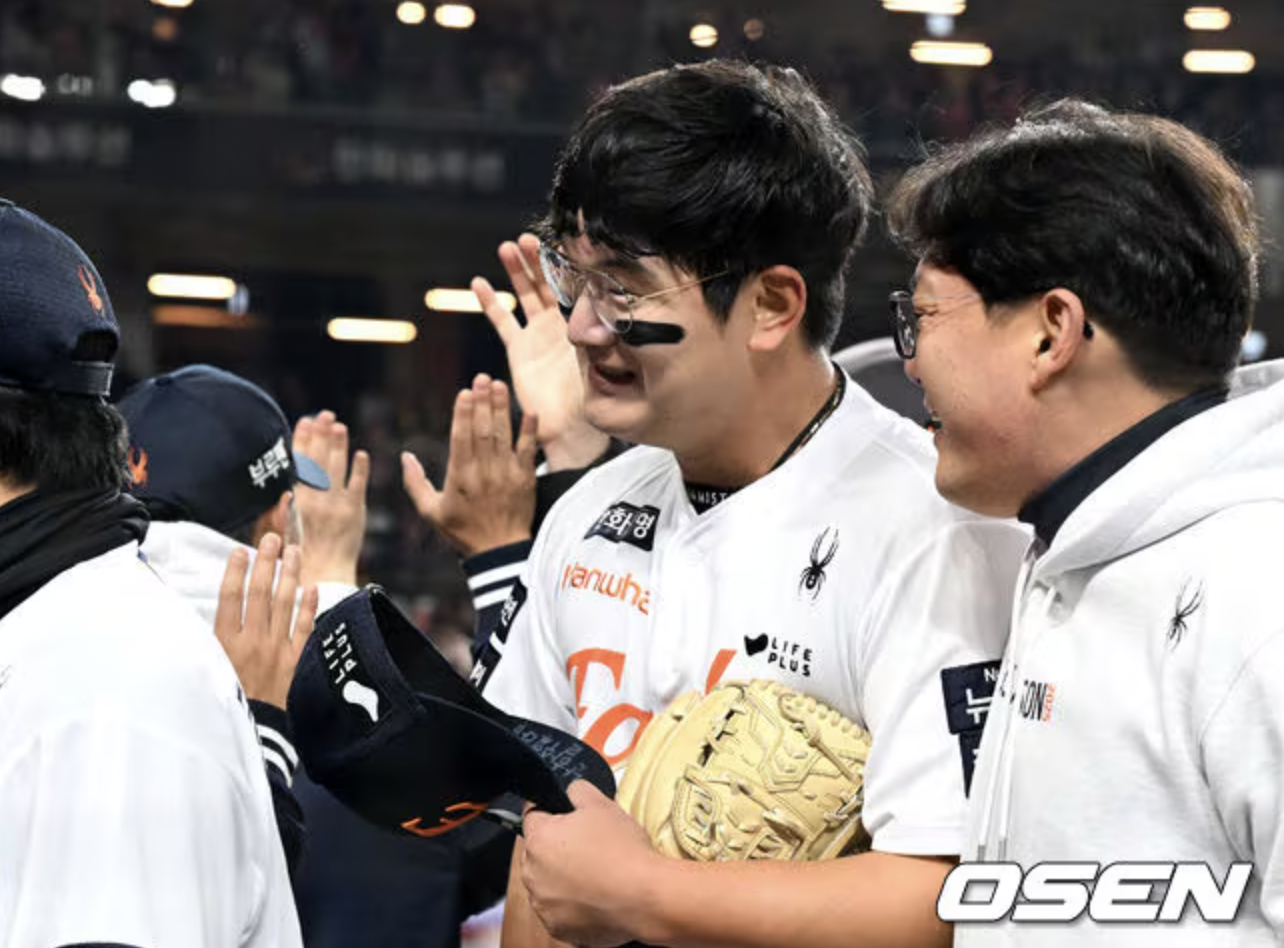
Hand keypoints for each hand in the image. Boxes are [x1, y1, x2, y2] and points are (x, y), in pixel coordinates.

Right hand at [215, 533, 318, 709]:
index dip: (235, 572)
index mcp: (224, 644)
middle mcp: (251, 643)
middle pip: (260, 593)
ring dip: (290, 575)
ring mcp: (276, 651)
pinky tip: (311, 587)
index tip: (239, 551)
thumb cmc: (222, 702)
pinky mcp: (294, 662)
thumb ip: (204, 643)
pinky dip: (308, 607)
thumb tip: (199, 616)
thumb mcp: (203, 671)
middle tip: (273, 538)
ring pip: (285, 604)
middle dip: (266, 563)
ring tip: (295, 551)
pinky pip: (304, 629)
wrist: (249, 734)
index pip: (229, 598)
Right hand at [292, 410, 368, 586]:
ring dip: (339, 445)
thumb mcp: (275, 535)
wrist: (322, 578)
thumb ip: (276, 513)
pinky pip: (359, 486)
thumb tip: (282, 492)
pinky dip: (360, 469)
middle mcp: (316, 500)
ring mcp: (338, 504)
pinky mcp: (356, 512)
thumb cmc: (294, 558)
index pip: (298, 463)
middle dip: (321, 435)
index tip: (304, 421)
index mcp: (295, 502)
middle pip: (318, 459)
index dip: (301, 441)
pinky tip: (361, 454)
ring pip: (337, 467)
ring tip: (339, 426)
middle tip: (324, 415)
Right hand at [402, 374, 537, 557]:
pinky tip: (530, 411)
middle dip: (482, 402)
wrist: (499, 552)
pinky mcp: (525, 479)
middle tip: (482, 378)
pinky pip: (529, 451)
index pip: (461, 438)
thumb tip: (405, 456)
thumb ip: (416, 483)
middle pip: (483, 430)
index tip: (464, 392)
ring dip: (502, 408)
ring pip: (503, 435)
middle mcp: (484, 472)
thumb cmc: (462, 531)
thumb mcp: (431, 512)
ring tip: (499, 385)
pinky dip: (529, 431)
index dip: (463, 413)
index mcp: (460, 477)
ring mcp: (506, 474)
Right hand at [472, 233, 608, 470]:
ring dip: (516, 271)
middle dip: (538, 260)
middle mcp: (561, 322)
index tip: (561, 241)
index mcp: (584, 321)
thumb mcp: (603, 355)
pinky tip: (479, 283)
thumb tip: (610, 303)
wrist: (572, 423)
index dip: (566, 263)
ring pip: (525, 294)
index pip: (574, 284)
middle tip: (528, 239)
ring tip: (506, 248)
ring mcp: (539, 333)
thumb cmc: (594, 393)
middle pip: (548, 282)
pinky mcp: (519, 348)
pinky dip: (490, 302)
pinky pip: (503, 321)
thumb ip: (602, 329)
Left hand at [521, 781, 660, 947]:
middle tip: (589, 845)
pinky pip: (560, 911)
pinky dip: (573, 904)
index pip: (533, 815)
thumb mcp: (602, 804)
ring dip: (564, 878)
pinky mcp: (558, 928)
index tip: (568, 817)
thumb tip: (571, 789)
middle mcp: (533, 874)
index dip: (553, 812)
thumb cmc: (623, 851)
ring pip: (548, 883)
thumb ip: (578, 790)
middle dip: (558, 847)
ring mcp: (544, 905)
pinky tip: (597, 896)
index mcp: (538, 840)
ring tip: (596, 873)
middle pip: (539, 852)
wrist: (645, 898)